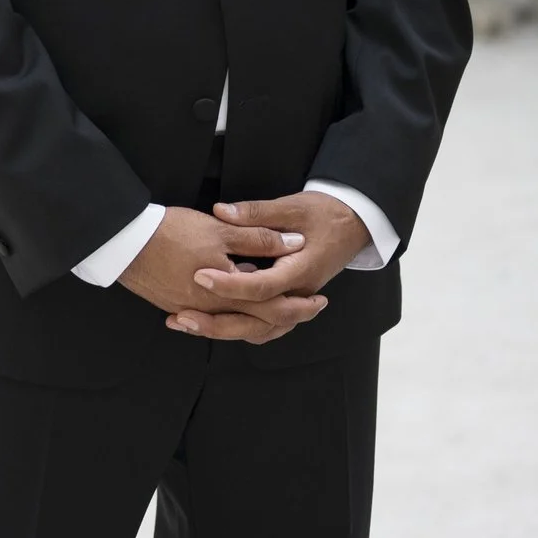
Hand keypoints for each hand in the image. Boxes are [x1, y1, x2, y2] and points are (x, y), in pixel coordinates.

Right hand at [117, 206, 325, 344]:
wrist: (124, 242)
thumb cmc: (172, 233)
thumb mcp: (220, 229)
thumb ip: (259, 239)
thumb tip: (294, 242)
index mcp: (227, 292)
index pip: (273, 307)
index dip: (299, 305)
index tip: (318, 300)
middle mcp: (212, 309)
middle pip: (257, 323)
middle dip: (287, 317)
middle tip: (309, 309)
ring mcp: (192, 310)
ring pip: (234, 324)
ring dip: (259, 319)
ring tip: (275, 308)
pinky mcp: (176, 305)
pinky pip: (212, 319)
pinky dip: (231, 316)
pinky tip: (234, 303)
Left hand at [162, 192, 372, 341]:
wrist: (354, 224)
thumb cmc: (325, 213)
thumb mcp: (292, 206)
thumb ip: (256, 213)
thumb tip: (220, 211)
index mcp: (300, 270)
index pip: (261, 287)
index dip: (229, 284)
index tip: (199, 275)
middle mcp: (299, 294)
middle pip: (258, 322)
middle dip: (218, 322)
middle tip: (183, 316)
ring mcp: (295, 302)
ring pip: (260, 331)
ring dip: (224, 331)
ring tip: (187, 324)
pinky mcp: (289, 303)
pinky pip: (264, 327)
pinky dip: (238, 328)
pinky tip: (211, 322)